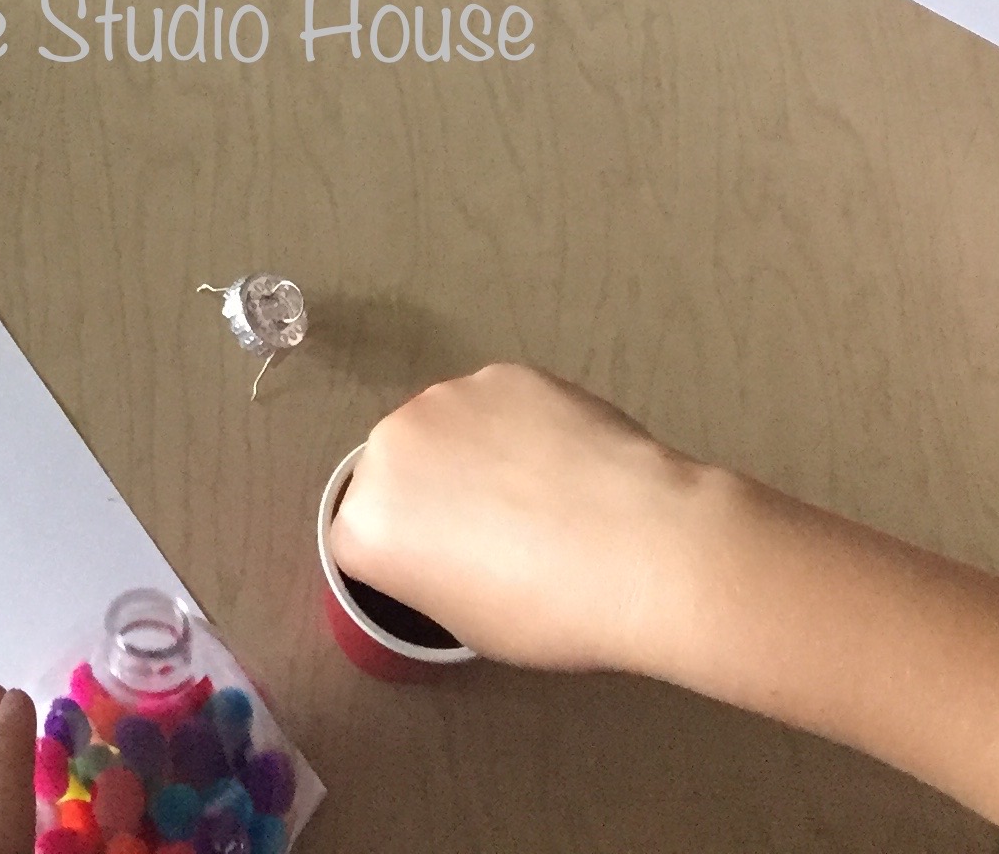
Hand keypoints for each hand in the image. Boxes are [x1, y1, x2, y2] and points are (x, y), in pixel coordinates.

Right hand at [330, 365, 710, 677]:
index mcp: (369, 524)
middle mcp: (389, 448)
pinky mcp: (499, 373)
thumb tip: (446, 545)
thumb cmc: (551, 611)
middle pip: (394, 472)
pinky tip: (567, 463)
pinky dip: (519, 428)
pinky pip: (495, 405)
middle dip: (430, 495)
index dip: (405, 557)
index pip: (358, 539)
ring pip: (444, 430)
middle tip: (494, 533)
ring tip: (541, 496)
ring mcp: (446, 399)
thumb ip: (429, 574)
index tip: (447, 573)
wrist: (640, 550)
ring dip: (472, 454)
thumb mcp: (468, 624)